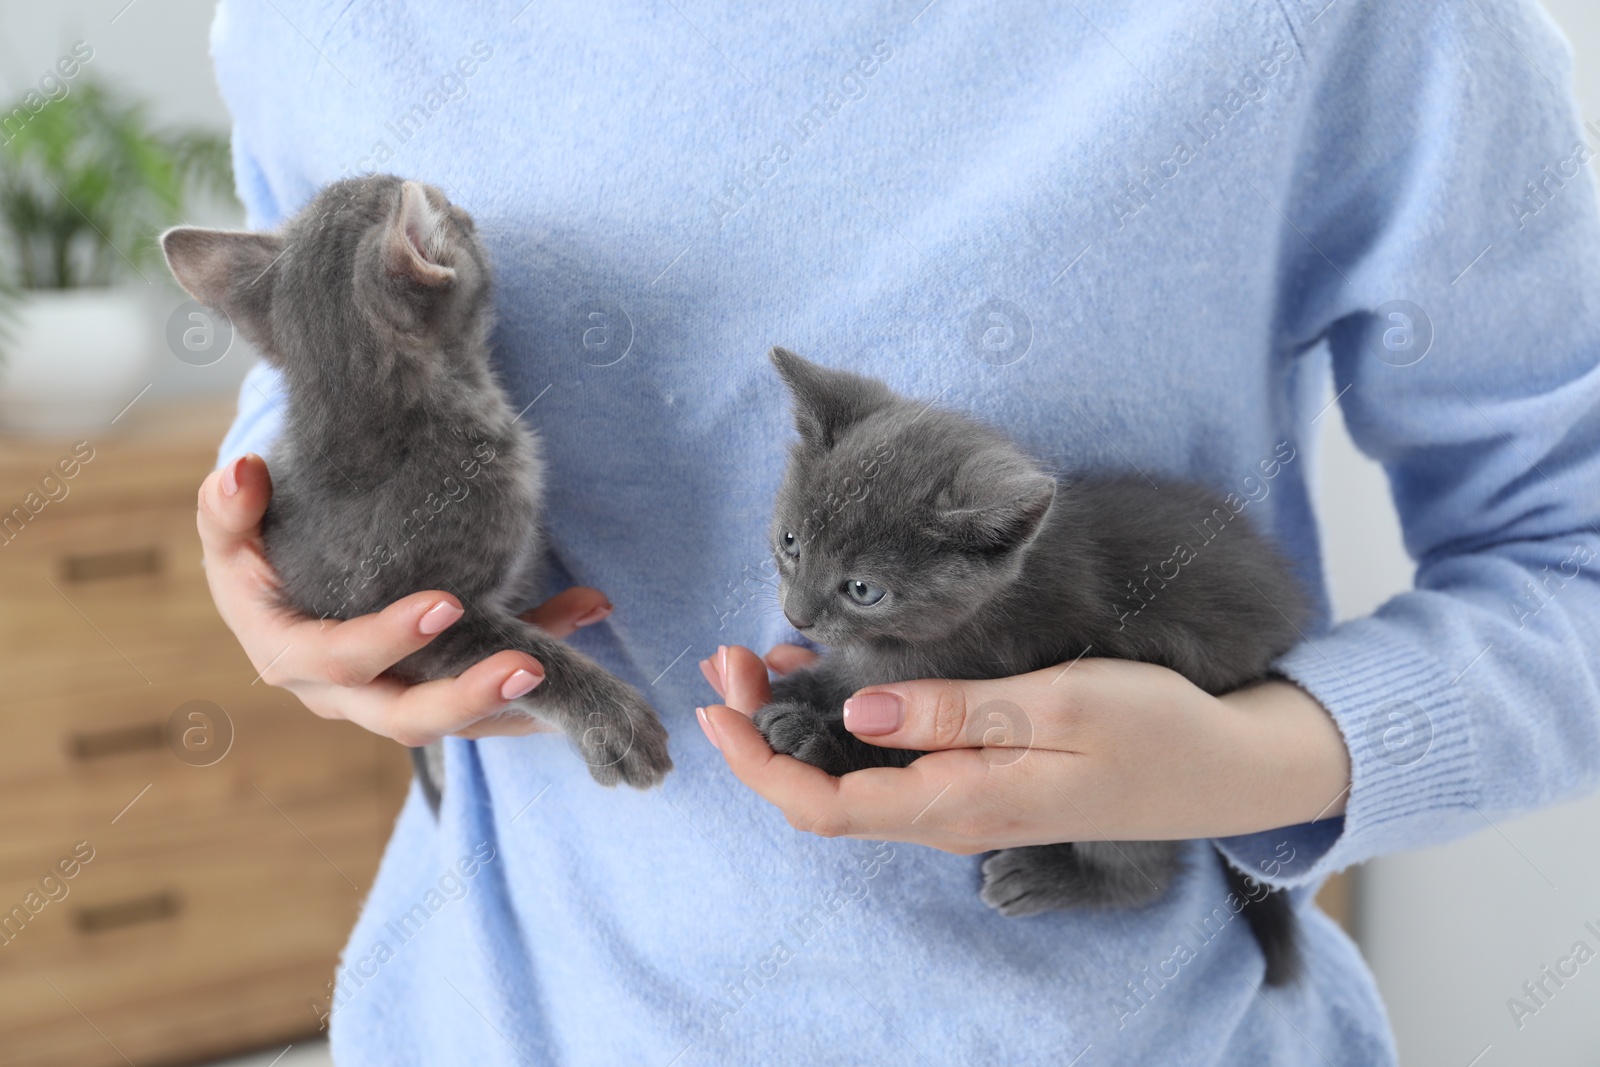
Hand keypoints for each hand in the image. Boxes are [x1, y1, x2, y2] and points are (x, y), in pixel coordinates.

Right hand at [199, 453, 614, 746]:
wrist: (287, 590)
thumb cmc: (260, 554)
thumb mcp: (232, 532)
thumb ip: (229, 507)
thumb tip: (244, 473)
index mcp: (292, 657)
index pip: (341, 659)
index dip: (391, 640)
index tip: (447, 604)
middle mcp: (345, 697)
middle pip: (407, 718)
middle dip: (469, 697)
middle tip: (529, 668)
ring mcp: (394, 703)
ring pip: (464, 721)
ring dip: (523, 698)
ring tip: (574, 661)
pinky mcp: (438, 695)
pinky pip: (495, 700)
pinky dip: (545, 664)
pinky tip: (588, 616)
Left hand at [698, 645, 1349, 854]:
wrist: (1229, 768)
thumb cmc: (1155, 729)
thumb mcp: (1061, 707)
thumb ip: (955, 713)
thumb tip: (854, 713)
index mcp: (959, 803)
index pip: (824, 804)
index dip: (759, 762)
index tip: (718, 707)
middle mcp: (949, 814)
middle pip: (824, 792)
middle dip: (762, 732)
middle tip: (726, 661)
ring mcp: (964, 800)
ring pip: (851, 777)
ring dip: (796, 725)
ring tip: (754, 662)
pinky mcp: (981, 779)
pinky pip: (889, 765)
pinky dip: (843, 723)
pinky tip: (829, 678)